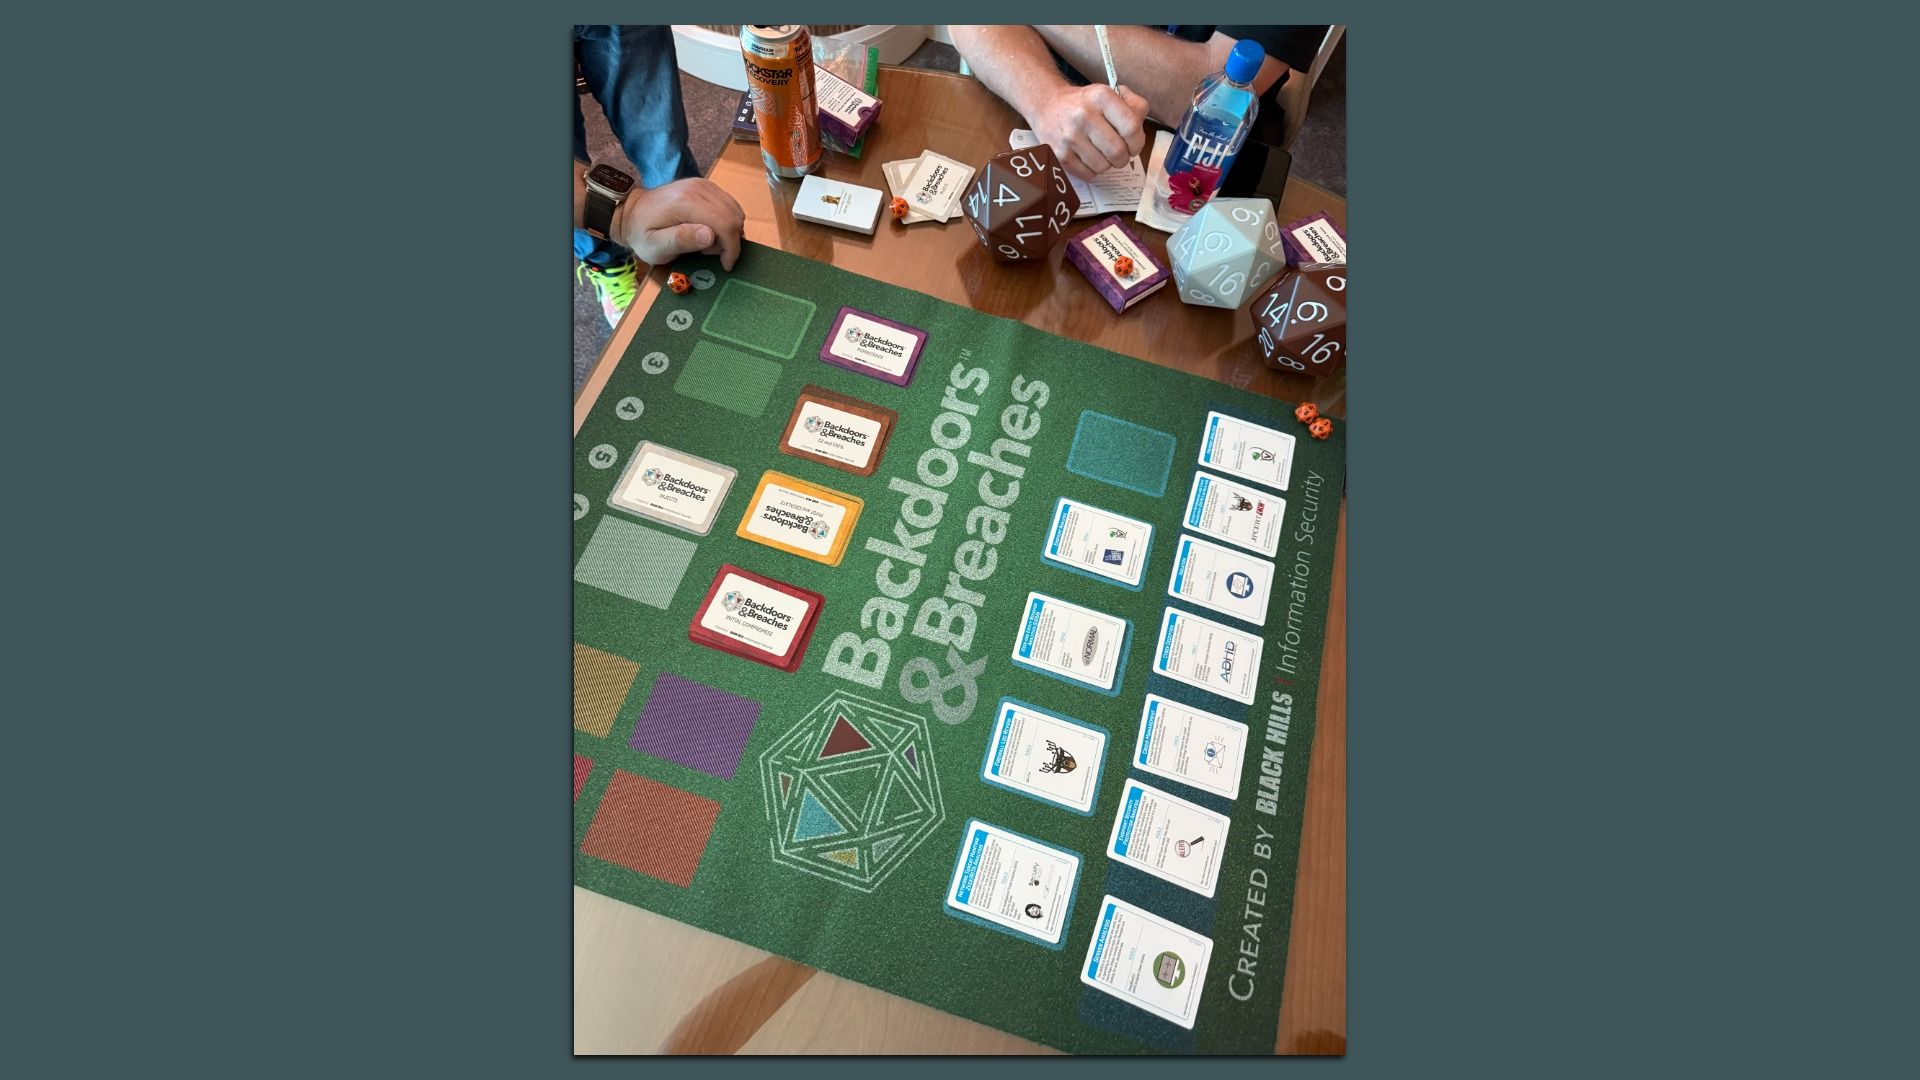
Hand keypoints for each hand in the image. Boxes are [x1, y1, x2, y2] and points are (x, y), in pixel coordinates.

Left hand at [613, 178, 745, 270]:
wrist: (631, 212)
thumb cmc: (642, 234)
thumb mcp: (655, 246)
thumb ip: (681, 240)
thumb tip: (710, 235)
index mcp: (686, 202)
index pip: (725, 224)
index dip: (731, 248)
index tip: (725, 265)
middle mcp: (699, 188)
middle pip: (734, 217)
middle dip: (729, 241)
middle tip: (708, 253)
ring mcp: (703, 185)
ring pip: (735, 211)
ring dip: (728, 232)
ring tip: (706, 243)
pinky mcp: (705, 186)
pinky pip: (729, 206)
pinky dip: (726, 222)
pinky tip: (708, 231)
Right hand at [1029, 83, 1149, 179]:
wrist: (1047, 105)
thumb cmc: (1086, 103)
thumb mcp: (1110, 94)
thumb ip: (1134, 106)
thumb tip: (1141, 126)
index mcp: (1101, 97)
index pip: (1132, 127)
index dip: (1138, 141)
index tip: (1134, 143)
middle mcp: (1084, 116)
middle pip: (1118, 152)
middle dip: (1124, 157)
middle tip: (1119, 152)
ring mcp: (1070, 137)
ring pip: (1103, 167)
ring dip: (1107, 164)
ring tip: (1101, 152)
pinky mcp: (1060, 154)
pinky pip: (1088, 175)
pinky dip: (1092, 170)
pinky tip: (1088, 157)